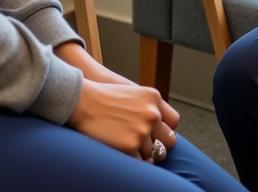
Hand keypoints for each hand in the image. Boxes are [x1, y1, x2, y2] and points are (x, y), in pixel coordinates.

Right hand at [57, 42, 178, 156]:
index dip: (165, 130)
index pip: (174, 122)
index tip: (156, 134)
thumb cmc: (105, 97)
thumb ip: (149, 107)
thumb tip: (160, 128)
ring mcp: (142, 131)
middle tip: (145, 147)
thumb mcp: (134, 93)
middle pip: (169, 142)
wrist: (83, 101)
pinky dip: (132, 160)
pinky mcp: (130, 146)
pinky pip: (140, 163)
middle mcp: (152, 114)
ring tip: (125, 145)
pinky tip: (122, 152)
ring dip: (141, 153)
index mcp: (154, 98)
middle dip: (159, 147)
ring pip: (152, 155)